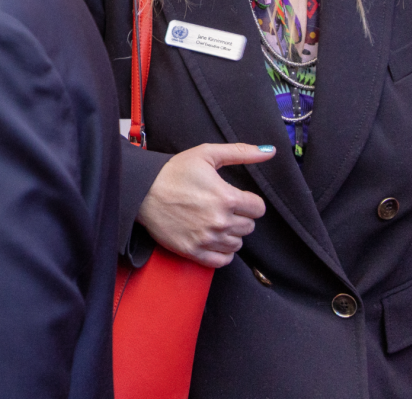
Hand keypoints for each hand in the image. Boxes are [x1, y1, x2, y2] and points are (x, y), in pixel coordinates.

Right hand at [137, 143, 274, 267]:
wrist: (141, 190)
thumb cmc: (173, 171)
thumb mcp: (206, 154)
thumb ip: (240, 152)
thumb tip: (270, 151)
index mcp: (227, 198)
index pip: (258, 208)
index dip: (248, 201)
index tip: (234, 198)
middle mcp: (220, 221)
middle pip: (249, 227)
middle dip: (238, 217)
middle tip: (220, 208)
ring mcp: (207, 239)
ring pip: (237, 244)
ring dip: (230, 234)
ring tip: (213, 221)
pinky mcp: (193, 251)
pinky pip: (223, 261)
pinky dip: (221, 252)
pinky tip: (211, 238)